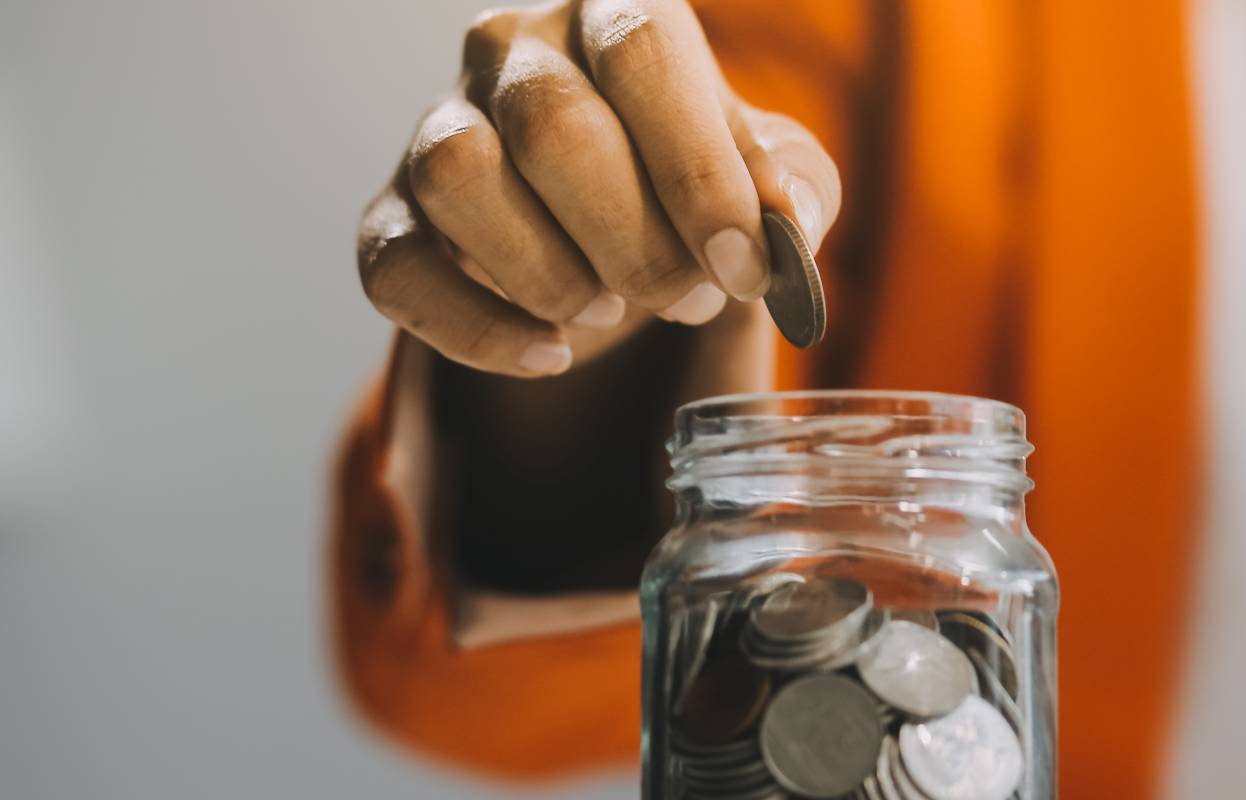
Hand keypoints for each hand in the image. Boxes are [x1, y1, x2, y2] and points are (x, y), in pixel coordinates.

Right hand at [356, 0, 839, 376]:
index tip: (742, 263)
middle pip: (553, 128)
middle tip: (687, 298)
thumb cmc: (699, 186)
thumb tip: (782, 220)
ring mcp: (439, 126)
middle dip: (636, 240)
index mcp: (615, 11)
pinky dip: (481, 329)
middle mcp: (515, 48)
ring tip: (611, 312)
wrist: (622, 239)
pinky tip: (551, 354)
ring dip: (551, 272)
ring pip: (459, 177)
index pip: (640, 52)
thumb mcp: (772, 178)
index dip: (695, 169)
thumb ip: (792, 187)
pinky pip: (402, 269)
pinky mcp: (392, 217)